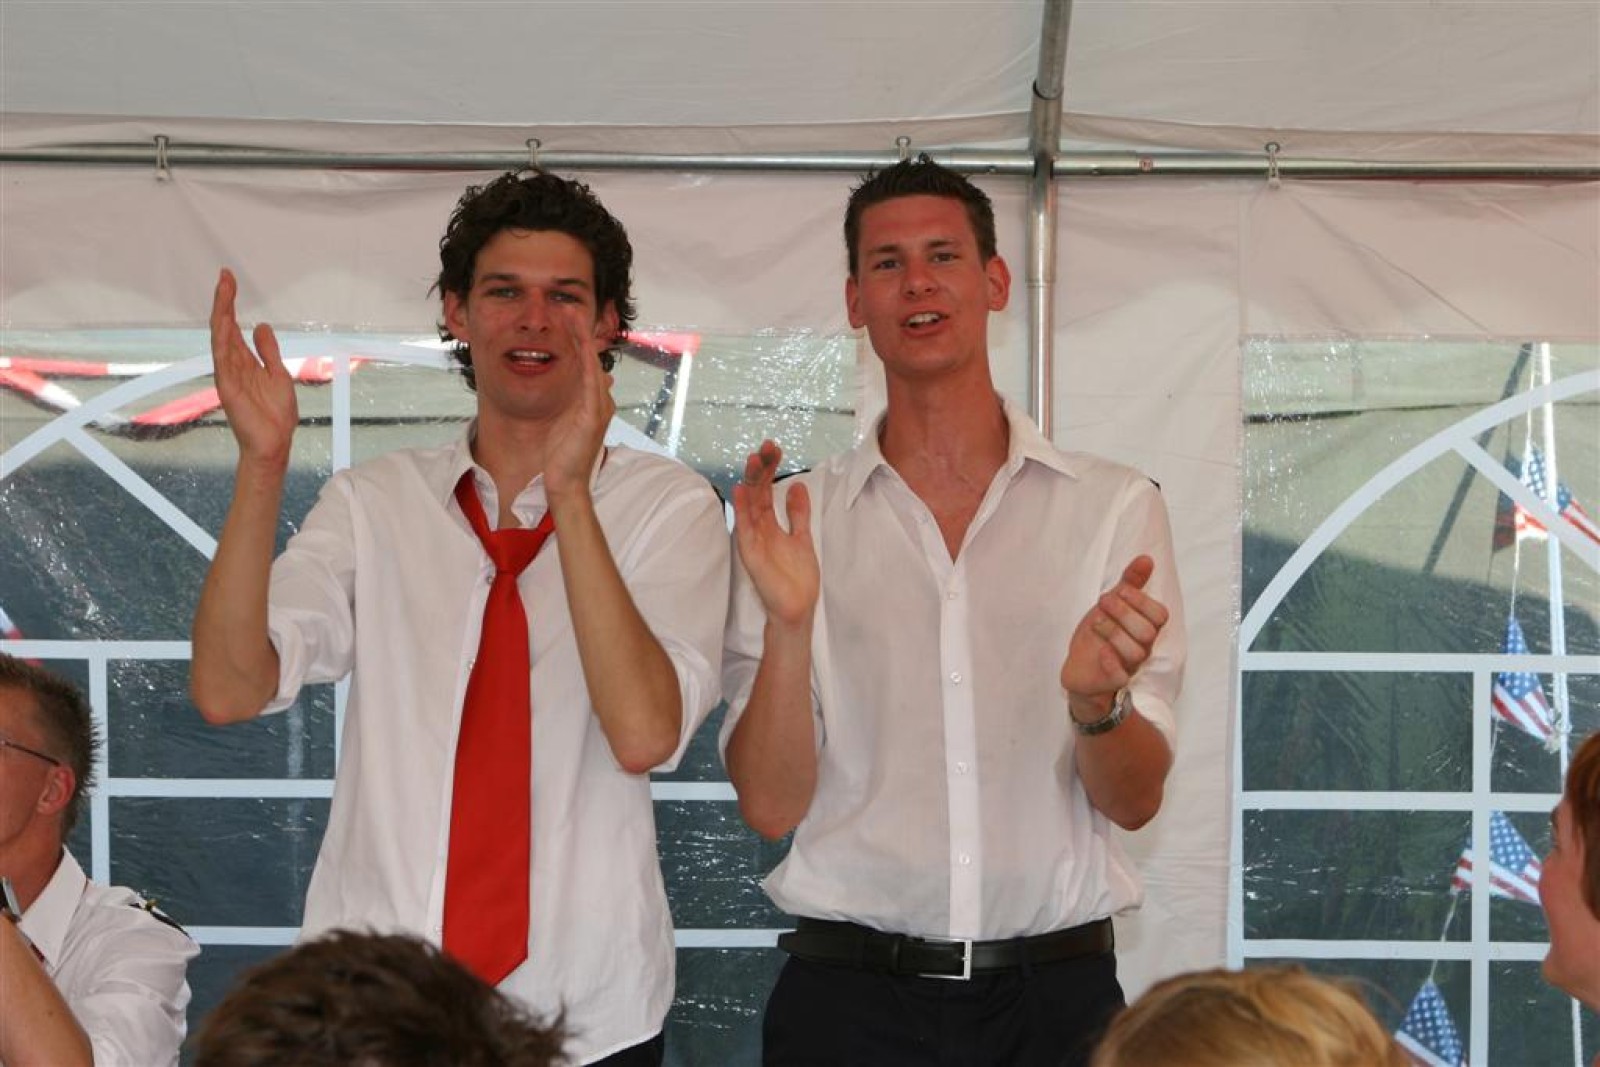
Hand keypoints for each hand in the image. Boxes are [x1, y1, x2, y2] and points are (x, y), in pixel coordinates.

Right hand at [209, 268, 297, 467]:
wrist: (274, 443)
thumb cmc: (276, 414)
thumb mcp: (278, 374)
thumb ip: (268, 351)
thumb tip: (261, 326)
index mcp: (246, 361)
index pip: (235, 326)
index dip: (231, 304)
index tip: (230, 280)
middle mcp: (233, 364)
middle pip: (225, 326)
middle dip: (225, 301)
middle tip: (225, 276)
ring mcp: (228, 374)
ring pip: (221, 338)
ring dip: (222, 314)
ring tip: (223, 291)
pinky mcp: (227, 386)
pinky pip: (222, 359)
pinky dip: (222, 340)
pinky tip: (223, 322)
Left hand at [543, 321, 614, 501]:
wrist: (566, 484)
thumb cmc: (563, 458)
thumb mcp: (566, 424)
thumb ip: (571, 404)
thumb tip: (580, 391)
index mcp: (594, 402)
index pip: (587, 364)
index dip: (579, 341)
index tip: (567, 319)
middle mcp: (601, 401)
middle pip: (592, 359)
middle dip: (582, 332)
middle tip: (570, 308)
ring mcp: (600, 407)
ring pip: (592, 364)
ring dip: (583, 338)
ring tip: (573, 316)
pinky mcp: (592, 415)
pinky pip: (590, 381)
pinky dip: (586, 360)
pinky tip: (582, 343)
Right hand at [732, 441, 818, 628]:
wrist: (796, 608)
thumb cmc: (796, 577)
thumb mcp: (802, 537)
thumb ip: (797, 513)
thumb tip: (797, 484)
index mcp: (770, 524)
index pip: (767, 489)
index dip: (771, 468)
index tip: (776, 448)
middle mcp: (758, 529)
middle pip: (757, 492)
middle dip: (761, 468)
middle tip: (767, 446)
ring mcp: (753, 540)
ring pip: (749, 505)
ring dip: (751, 482)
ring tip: (754, 459)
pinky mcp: (751, 554)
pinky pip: (745, 528)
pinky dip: (742, 510)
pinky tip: (741, 491)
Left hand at [1060, 555, 1168, 717]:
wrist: (1080, 666)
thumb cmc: (1100, 633)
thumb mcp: (1112, 603)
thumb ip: (1130, 583)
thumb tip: (1146, 558)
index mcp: (1145, 627)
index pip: (1160, 615)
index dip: (1142, 601)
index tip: (1120, 590)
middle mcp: (1142, 647)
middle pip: (1148, 632)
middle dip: (1124, 612)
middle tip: (1102, 601)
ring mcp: (1128, 665)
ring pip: (1135, 652)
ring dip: (1114, 632)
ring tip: (1095, 623)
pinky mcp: (1111, 681)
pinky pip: (1120, 676)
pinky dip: (1111, 661)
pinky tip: (1101, 650)